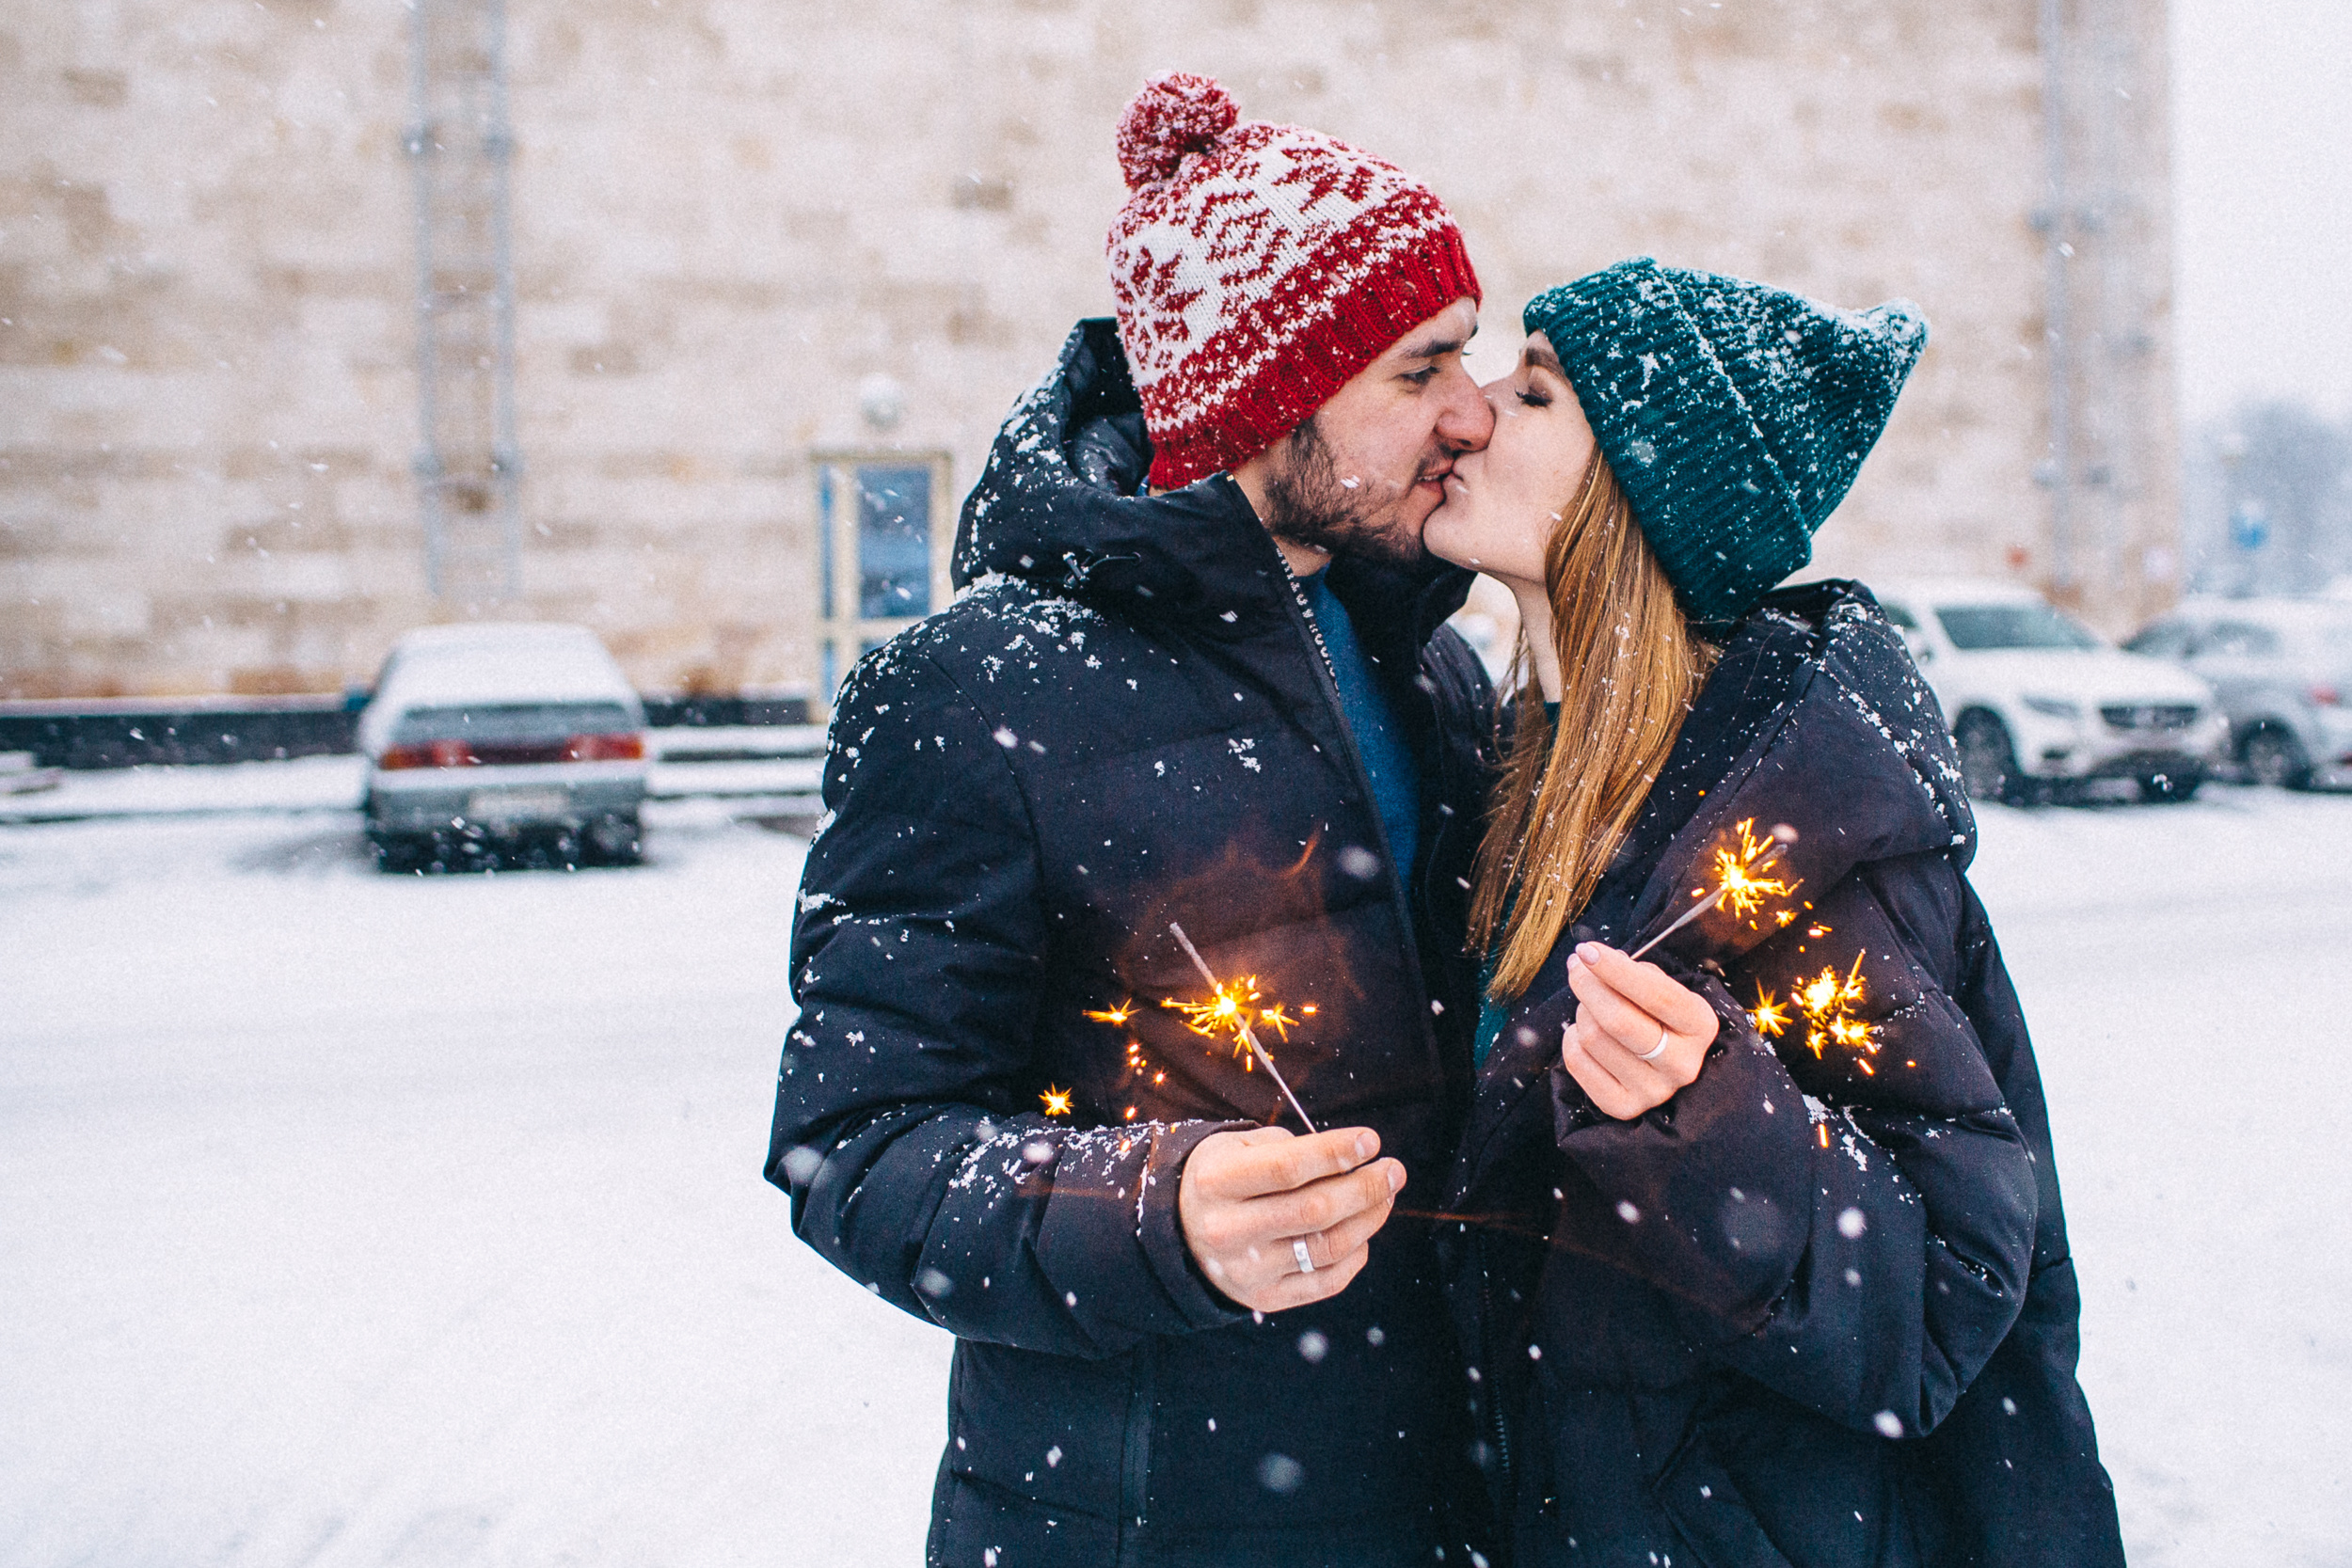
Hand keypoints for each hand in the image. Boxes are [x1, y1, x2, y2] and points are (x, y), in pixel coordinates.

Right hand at [1178, 1125, 1404, 1311]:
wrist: (1182, 1234)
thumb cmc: (1224, 1179)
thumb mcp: (1237, 1148)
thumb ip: (1289, 1149)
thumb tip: (1351, 1158)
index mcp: (1217, 1182)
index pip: (1287, 1168)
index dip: (1335, 1152)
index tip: (1371, 1141)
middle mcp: (1228, 1230)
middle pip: (1315, 1210)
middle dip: (1366, 1187)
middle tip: (1394, 1171)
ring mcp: (1247, 1271)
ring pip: (1328, 1246)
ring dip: (1369, 1219)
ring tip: (1385, 1196)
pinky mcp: (1265, 1299)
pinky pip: (1326, 1281)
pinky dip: (1356, 1255)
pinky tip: (1364, 1234)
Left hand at [1561, 941, 1717, 1120]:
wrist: (1664, 1067)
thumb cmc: (1660, 1017)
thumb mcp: (1663, 989)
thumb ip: (1635, 972)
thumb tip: (1591, 960)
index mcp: (1700, 1026)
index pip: (1656, 994)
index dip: (1616, 970)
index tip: (1586, 950)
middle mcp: (1682, 1064)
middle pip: (1618, 1020)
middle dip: (1588, 985)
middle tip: (1576, 967)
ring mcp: (1654, 1091)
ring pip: (1593, 1038)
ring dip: (1582, 1011)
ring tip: (1590, 1006)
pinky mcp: (1623, 1107)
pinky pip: (1578, 1063)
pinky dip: (1570, 1039)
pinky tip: (1582, 1033)